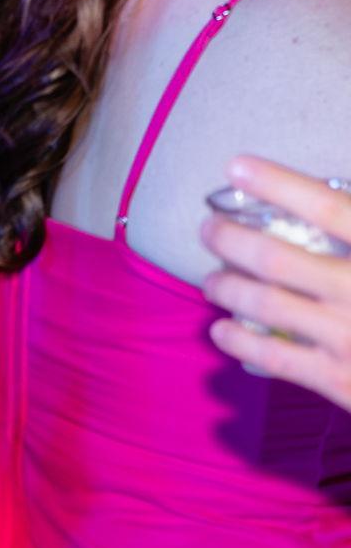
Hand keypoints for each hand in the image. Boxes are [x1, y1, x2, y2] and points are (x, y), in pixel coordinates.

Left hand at [200, 155, 350, 410]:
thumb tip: (329, 196)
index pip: (329, 208)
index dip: (278, 184)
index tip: (237, 167)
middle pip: (276, 258)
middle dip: (230, 239)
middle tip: (210, 229)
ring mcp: (349, 338)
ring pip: (265, 304)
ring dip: (227, 287)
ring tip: (213, 279)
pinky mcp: (340, 381)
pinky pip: (274, 358)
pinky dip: (239, 340)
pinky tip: (222, 330)